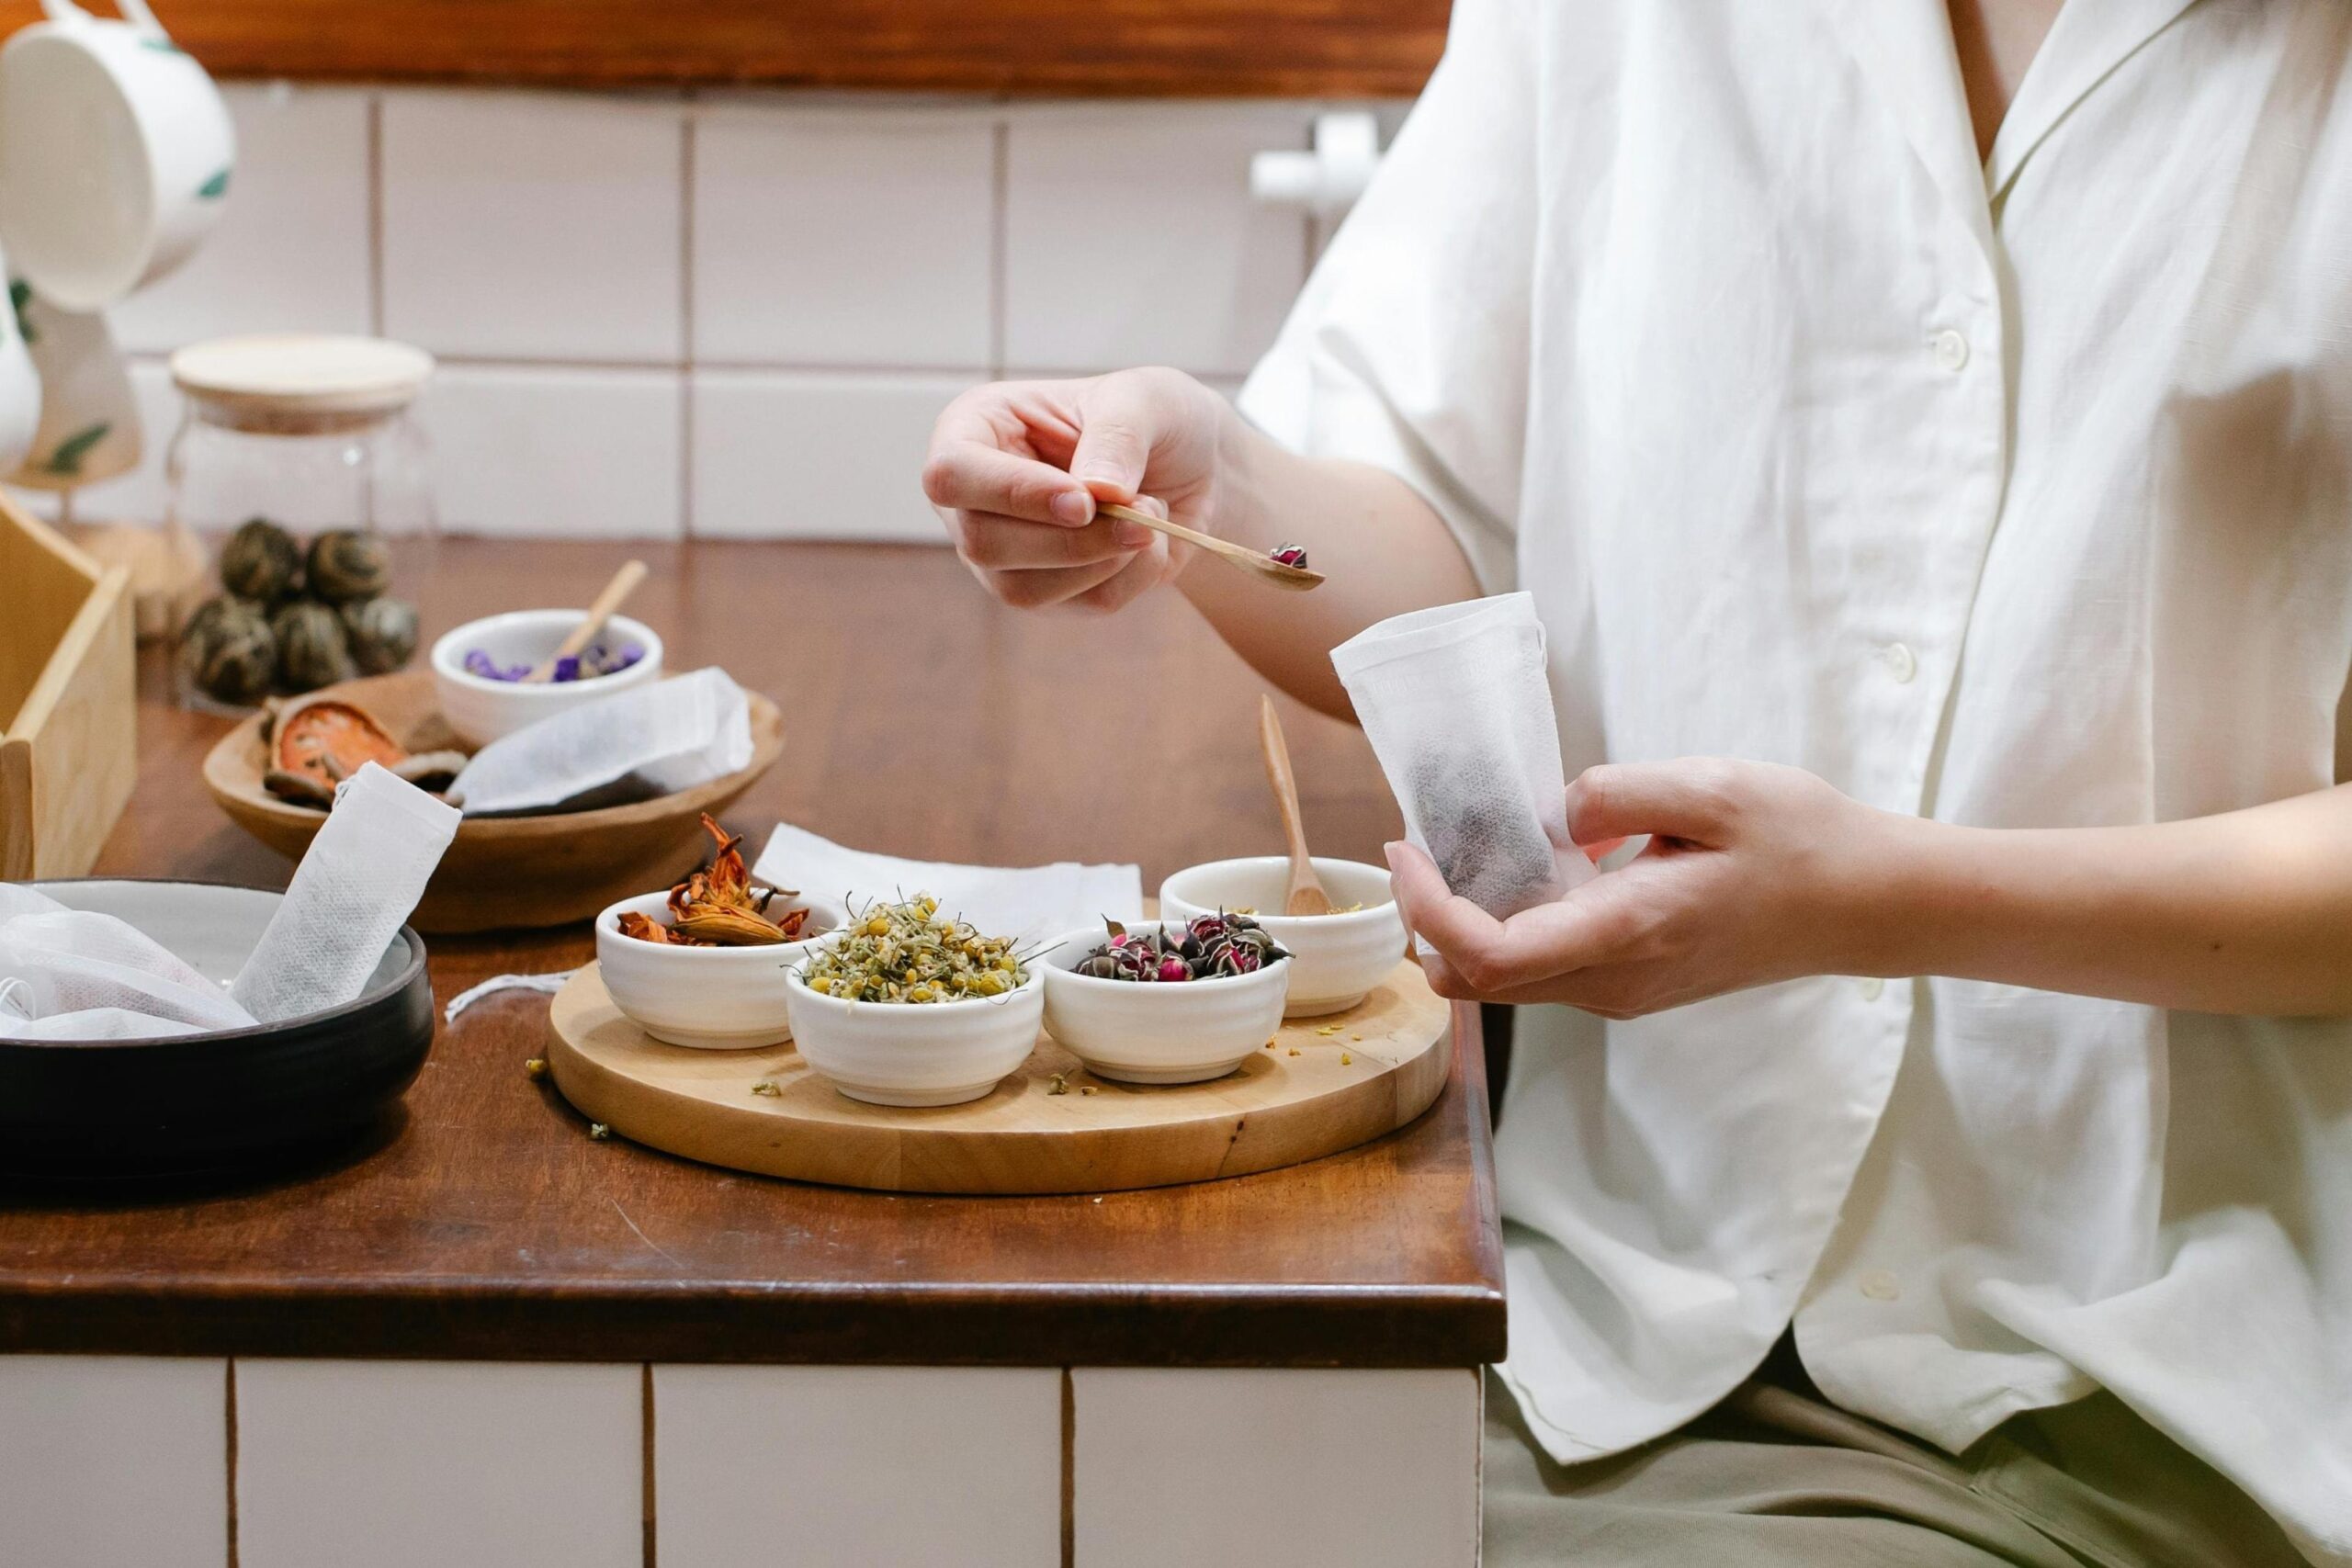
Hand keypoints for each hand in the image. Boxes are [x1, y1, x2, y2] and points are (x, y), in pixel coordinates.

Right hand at [923, 368, 1231, 613]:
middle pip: (983, 544)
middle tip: (1144, 515)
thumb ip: (1117, 437)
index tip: (1085, 501)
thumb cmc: (1153, 418)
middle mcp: (976, 497)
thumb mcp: (1145, 399)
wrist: (1196, 466)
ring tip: (1153, 516)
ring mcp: (1006, 552)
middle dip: (1071, 541)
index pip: (952, 475)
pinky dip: (1133, 576)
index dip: (1014, 494)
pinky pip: (1082, 604)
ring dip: (1105, 561)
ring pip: (1024, 590)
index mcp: (974, 429)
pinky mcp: (1050, 591)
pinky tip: (1150, 541)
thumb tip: (1096, 491)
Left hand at [1387, 759, 1907, 1017]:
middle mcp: (1613, 982)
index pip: (1489, 954)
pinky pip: (1541, 970)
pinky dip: (1503, 928)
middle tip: (1418, 843)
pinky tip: (1516, 868)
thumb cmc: (1802, 841)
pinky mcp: (1631, 987)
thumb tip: (1552, 815)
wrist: (1867, 905)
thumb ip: (1619, 793)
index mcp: (1626, 933)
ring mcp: (1621, 994)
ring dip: (1461, 924)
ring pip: (1503, 983)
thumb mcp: (1713, 788)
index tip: (1406, 847)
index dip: (1427, 909)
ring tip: (1458, 848)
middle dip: (1425, 917)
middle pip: (1476, 982)